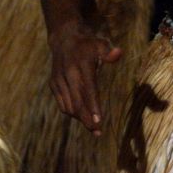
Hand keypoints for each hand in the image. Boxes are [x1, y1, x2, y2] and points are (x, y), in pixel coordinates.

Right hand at [48, 19, 120, 134]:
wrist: (63, 39)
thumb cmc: (87, 45)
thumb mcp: (100, 44)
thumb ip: (109, 52)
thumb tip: (119, 53)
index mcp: (79, 66)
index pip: (87, 90)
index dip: (92, 106)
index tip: (98, 122)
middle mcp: (66, 75)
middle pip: (76, 102)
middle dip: (86, 119)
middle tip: (97, 132)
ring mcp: (58, 80)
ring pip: (68, 106)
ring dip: (79, 118)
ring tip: (93, 127)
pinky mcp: (53, 85)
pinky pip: (62, 104)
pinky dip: (71, 112)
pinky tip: (81, 116)